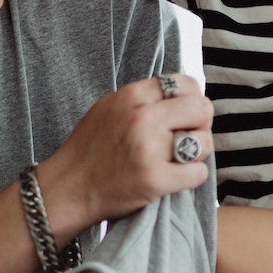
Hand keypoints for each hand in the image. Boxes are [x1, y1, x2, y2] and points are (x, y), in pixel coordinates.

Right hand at [39, 73, 212, 232]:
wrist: (68, 188)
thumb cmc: (90, 150)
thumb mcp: (110, 108)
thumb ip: (145, 99)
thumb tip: (184, 95)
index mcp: (132, 96)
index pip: (186, 84)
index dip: (192, 100)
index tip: (185, 115)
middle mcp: (142, 118)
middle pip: (202, 109)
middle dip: (201, 125)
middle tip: (187, 139)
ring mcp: (149, 149)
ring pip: (204, 143)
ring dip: (197, 154)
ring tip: (176, 160)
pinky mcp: (155, 180)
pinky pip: (199, 173)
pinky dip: (191, 177)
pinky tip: (174, 178)